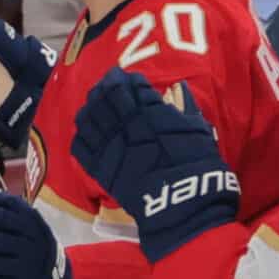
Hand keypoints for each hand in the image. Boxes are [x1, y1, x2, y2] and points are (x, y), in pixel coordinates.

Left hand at [68, 67, 238, 261]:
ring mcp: (109, 145)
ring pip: (88, 117)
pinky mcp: (99, 167)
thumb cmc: (197, 164)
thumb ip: (184, 107)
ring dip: (90, 106)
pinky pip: (80, 145)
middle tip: (107, 85)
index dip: (127, 79)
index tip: (127, 78)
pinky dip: (81, 134)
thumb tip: (177, 89)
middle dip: (106, 87)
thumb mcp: (198, 129)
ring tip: (94, 104)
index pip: (131, 85)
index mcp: (150, 111)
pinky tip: (86, 132)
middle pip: (106, 96)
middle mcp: (125, 123)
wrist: (180, 200)